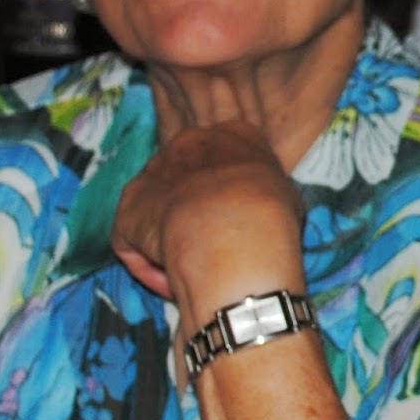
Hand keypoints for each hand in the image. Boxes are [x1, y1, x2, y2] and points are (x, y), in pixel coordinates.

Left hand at [112, 119, 304, 321]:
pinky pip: (135, 241)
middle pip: (186, 178)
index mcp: (231, 135)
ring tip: (192, 272)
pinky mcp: (129, 208)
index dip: (230, 195)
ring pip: (158, 209)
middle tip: (213, 248)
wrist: (234, 234)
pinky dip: (149, 266)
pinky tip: (172, 284)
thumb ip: (267, 193)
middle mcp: (187, 145)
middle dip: (194, 212)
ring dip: (169, 240)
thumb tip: (262, 208)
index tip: (239, 223)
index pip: (227, 158)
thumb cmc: (274, 217)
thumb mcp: (289, 195)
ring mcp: (153, 174)